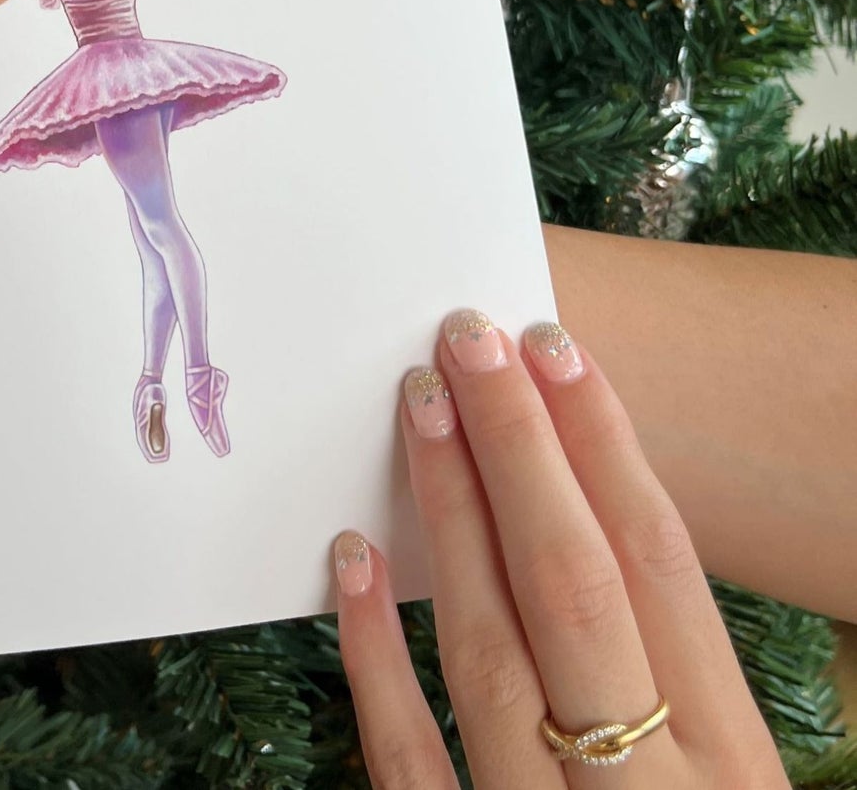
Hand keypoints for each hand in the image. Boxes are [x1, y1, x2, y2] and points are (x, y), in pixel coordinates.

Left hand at [332, 313, 787, 787]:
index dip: (602, 444)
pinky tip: (355, 558)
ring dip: (450, 513)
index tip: (552, 349)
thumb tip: (591, 508)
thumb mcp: (730, 778)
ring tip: (419, 405)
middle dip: (518, 446)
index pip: (658, 568)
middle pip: (572, 584)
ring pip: (487, 650)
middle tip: (468, 339)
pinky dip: (375, 653)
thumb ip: (670, 673)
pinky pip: (405, 757)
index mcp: (730, 764)